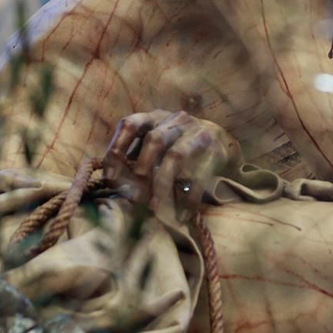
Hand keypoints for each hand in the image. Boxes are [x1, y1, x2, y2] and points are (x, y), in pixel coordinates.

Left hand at [102, 110, 242, 214]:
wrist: (222, 142)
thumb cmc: (178, 145)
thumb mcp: (155, 142)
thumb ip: (134, 155)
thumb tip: (111, 178)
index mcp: (156, 117)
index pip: (131, 124)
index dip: (117, 149)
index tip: (110, 177)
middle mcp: (176, 121)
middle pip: (154, 140)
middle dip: (140, 170)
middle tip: (133, 196)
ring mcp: (198, 134)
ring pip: (175, 156)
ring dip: (160, 184)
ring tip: (153, 206)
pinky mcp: (215, 153)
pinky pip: (199, 176)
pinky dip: (189, 198)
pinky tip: (182, 214)